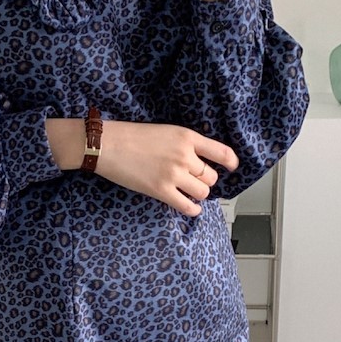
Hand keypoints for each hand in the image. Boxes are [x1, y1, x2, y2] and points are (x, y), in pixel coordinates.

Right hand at [95, 119, 238, 216]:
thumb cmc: (131, 136)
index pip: (221, 152)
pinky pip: (187, 206)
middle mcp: (184, 156)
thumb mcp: (165, 131)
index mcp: (187, 137)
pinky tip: (190, 207)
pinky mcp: (161, 191)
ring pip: (203, 192)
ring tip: (189, 192)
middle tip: (196, 181)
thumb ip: (184, 144)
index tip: (232, 167)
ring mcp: (174, 174)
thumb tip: (198, 162)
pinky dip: (193, 209)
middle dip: (205, 180)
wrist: (108, 145)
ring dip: (198, 194)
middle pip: (211, 176)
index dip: (231, 162)